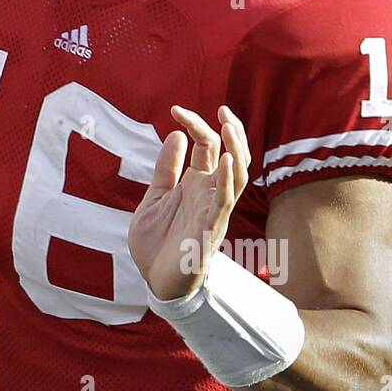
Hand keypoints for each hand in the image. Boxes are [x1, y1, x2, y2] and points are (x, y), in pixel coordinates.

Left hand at [128, 105, 251, 302]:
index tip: (176, 110)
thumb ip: (166, 168)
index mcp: (196, 184)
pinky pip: (224, 202)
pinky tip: (224, 161)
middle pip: (232, 155)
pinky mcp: (209, 229)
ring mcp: (213, 210)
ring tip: (229, 128)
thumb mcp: (155, 197)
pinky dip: (226, 181)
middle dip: (232, 131)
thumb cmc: (158, 242)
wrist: (154, 281)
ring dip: (236, 151)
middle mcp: (210, 194)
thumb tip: (176, 134)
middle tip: (223, 109)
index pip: (208, 146)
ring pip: (237, 176)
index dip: (197, 124)